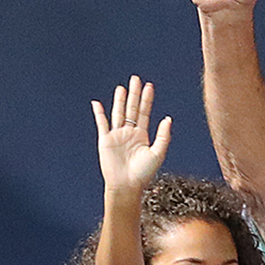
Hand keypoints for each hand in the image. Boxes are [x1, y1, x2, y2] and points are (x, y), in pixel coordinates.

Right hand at [91, 76, 170, 192]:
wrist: (127, 185)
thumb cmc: (144, 173)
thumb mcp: (158, 154)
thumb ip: (163, 136)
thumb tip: (168, 119)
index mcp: (142, 136)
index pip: (144, 112)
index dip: (147, 99)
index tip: (149, 86)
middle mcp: (129, 133)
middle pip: (131, 108)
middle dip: (134, 94)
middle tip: (136, 79)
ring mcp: (117, 135)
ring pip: (118, 113)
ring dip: (120, 100)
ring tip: (122, 87)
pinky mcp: (105, 140)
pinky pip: (102, 124)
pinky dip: (99, 113)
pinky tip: (97, 103)